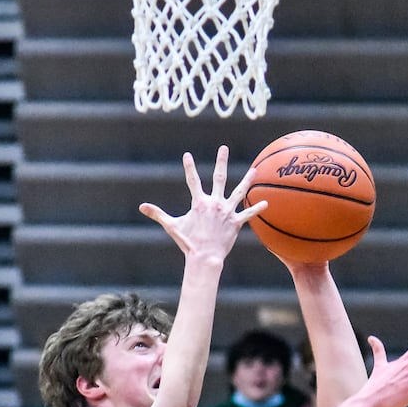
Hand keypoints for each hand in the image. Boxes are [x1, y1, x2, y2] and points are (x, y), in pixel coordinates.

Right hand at [139, 145, 266, 264]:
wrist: (204, 258)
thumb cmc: (188, 243)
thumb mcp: (172, 226)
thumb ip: (158, 214)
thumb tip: (141, 207)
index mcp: (199, 202)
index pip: (193, 180)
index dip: (189, 167)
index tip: (187, 155)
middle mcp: (215, 203)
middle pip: (219, 178)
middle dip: (221, 162)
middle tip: (224, 148)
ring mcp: (227, 212)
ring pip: (239, 192)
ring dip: (247, 180)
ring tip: (254, 170)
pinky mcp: (236, 223)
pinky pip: (248, 214)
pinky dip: (256, 208)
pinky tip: (266, 202)